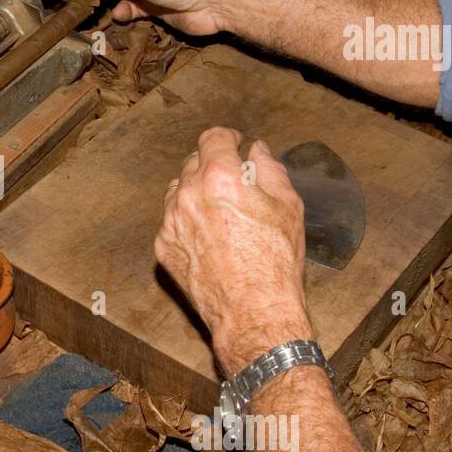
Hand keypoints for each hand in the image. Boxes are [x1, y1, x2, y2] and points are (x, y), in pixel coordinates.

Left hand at [154, 127, 313, 375]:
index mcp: (219, 178)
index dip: (227, 138)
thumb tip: (256, 150)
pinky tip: (210, 237)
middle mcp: (187, 195)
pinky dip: (187, 220)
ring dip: (196, 192)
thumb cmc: (276, 261)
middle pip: (193, 162)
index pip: (213, 138)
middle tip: (234, 181)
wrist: (254, 313)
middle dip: (213, 165)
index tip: (235, 144)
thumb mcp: (288, 206)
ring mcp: (170, 223)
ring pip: (178, 191)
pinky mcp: (163, 248)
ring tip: (221, 211)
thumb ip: (269, 169)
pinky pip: (171, 221)